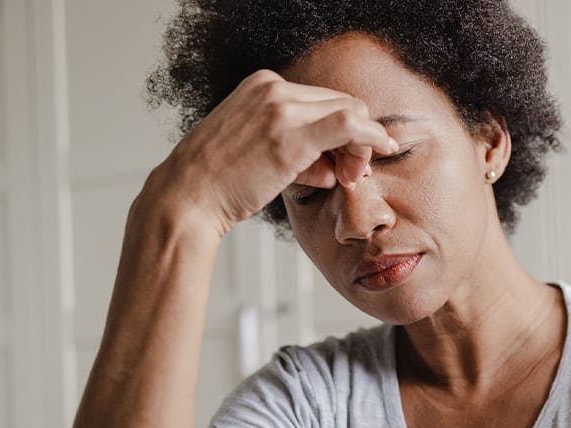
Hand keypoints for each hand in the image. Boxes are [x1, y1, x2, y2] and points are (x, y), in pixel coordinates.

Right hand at [150, 68, 397, 237]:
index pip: (322, 101)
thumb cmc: (219, 184)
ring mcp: (281, 108)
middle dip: (357, 138)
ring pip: (350, 112)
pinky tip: (383, 148)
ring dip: (361, 145)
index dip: (342, 133)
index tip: (344, 163)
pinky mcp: (290, 134)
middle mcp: (273, 89)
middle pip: (341, 102)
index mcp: (263, 87)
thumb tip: (331, 167)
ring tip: (349, 177)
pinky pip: (348, 123)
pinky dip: (371, 136)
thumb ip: (298, 154)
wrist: (188, 197)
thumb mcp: (259, 156)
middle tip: (353, 173)